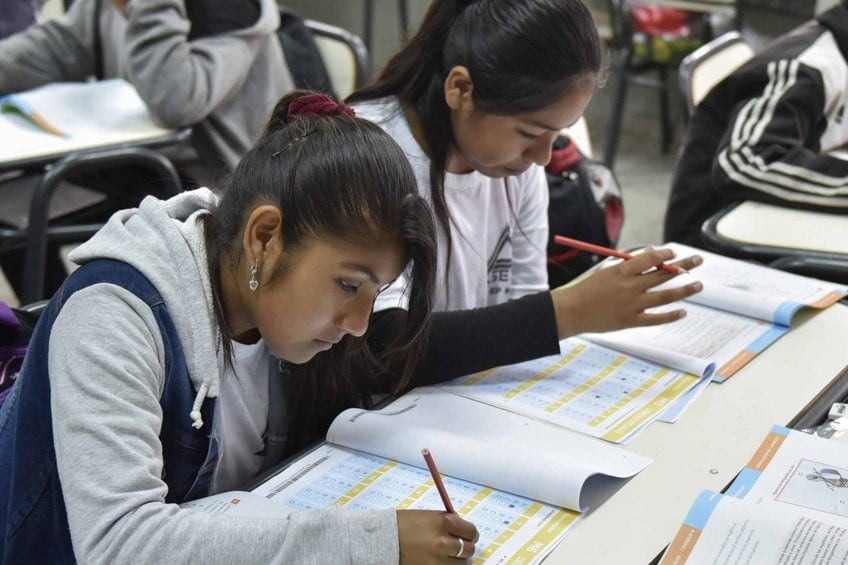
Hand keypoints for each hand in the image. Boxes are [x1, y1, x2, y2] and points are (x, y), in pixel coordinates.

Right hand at [397, 510, 478, 563]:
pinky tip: (441, 562)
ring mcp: (438, 560)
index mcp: (443, 522)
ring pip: (462, 564)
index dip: (470, 533)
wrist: (381, 540)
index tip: (468, 535)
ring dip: (458, 560)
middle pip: (468, 549)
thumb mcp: (426, 516)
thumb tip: (461, 528)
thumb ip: (445, 521)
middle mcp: (443, 542)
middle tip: (459, 546)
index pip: (471, 531)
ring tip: (449, 556)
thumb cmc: (401, 525)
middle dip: (465, 547)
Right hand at [551, 246, 703, 337]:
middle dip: (684, 266)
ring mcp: (632, 305)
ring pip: (665, 296)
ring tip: (699, 285)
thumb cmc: (587, 289)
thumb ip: (629, 265)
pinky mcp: (631, 321)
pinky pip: (656, 319)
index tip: (674, 252)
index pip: (650, 258)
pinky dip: (671, 316)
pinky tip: (682, 311)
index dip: (665, 254)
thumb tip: (652, 254)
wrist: (572, 312)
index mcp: (622, 271)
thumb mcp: (606, 271)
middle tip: (699, 260)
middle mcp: (630, 287)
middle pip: (663, 274)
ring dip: (685, 290)